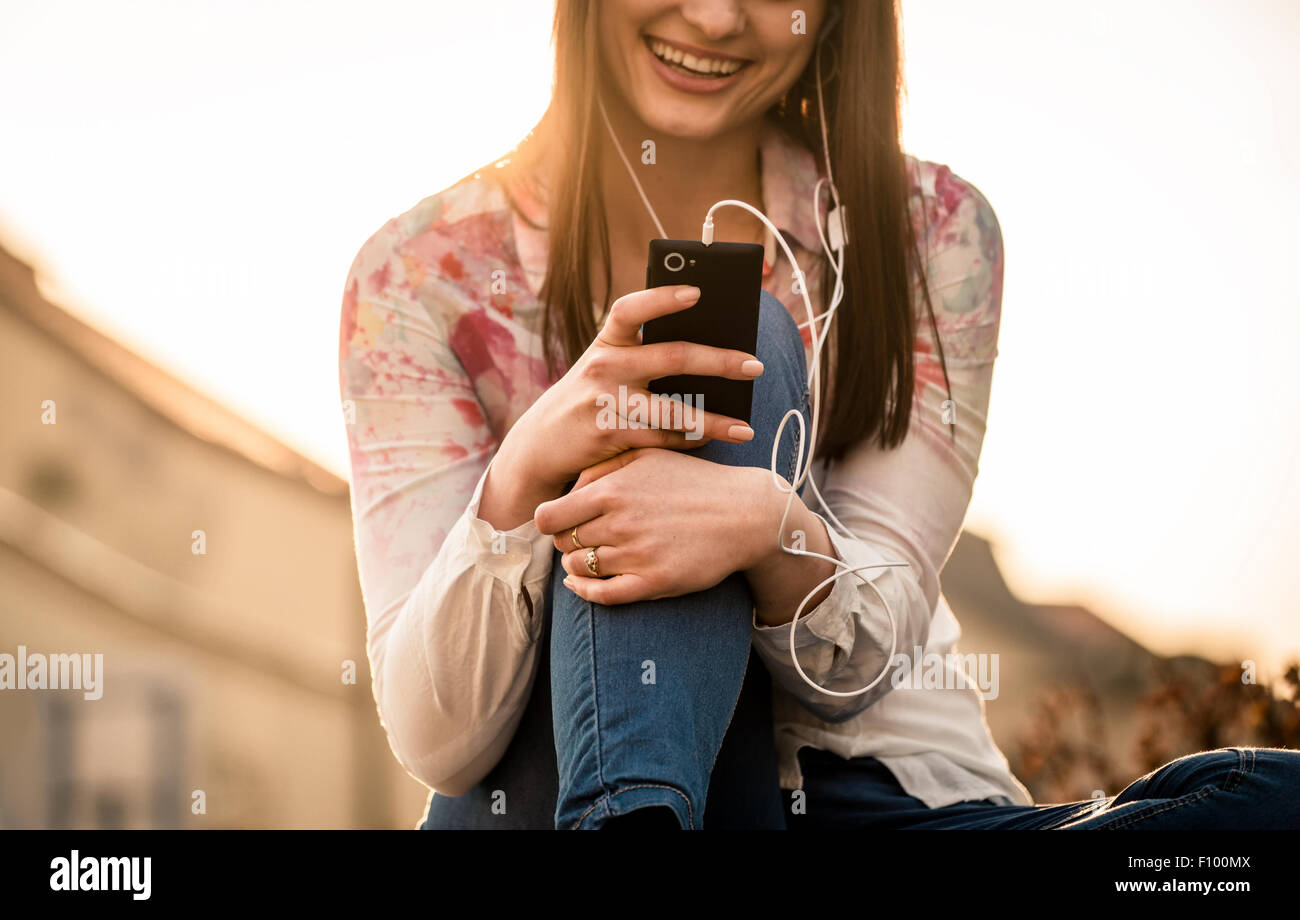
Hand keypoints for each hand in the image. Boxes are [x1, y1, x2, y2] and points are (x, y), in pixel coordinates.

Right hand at [480, 284, 763, 529]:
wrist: (540, 445)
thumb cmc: (588, 399)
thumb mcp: (604, 369)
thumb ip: (643, 356)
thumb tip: (711, 355)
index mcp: (606, 341)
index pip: (631, 309)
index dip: (663, 298)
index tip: (698, 292)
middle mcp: (604, 367)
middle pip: (672, 357)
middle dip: (719, 361)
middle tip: (755, 365)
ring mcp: (604, 402)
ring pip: (674, 411)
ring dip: (715, 421)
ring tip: (746, 428)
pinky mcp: (608, 436)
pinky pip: (661, 439)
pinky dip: (689, 442)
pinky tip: (712, 443)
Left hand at [533, 448, 777, 605]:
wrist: (745, 513)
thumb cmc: (694, 482)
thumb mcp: (647, 458)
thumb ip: (603, 469)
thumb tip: (568, 491)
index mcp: (613, 489)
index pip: (549, 516)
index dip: (550, 521)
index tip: (560, 522)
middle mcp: (620, 522)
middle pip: (564, 543)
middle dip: (567, 542)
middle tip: (581, 539)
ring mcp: (637, 554)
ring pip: (580, 568)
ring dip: (578, 565)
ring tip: (590, 558)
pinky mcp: (655, 581)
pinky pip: (604, 595)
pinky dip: (586, 592)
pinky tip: (583, 585)